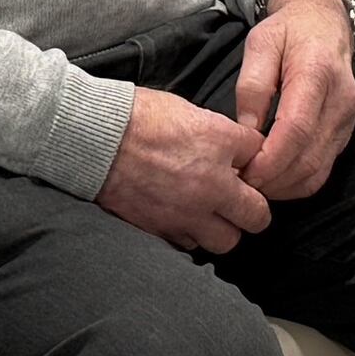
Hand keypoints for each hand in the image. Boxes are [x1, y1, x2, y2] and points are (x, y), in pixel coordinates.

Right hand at [97, 85, 273, 254]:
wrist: (93, 139)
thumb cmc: (134, 116)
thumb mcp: (187, 110)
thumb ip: (216, 135)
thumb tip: (231, 154)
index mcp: (221, 142)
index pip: (261, 157)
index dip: (252, 160)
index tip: (242, 163)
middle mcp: (213, 183)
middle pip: (258, 214)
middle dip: (252, 208)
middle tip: (240, 201)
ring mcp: (189, 212)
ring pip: (228, 240)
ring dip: (224, 229)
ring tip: (211, 215)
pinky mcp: (164, 229)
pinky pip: (191, 245)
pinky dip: (190, 235)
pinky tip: (182, 219)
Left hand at [238, 0, 354, 202]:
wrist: (323, 22)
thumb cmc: (290, 31)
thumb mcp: (260, 43)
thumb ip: (253, 85)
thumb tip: (248, 130)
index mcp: (317, 72)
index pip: (297, 128)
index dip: (271, 159)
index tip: (246, 171)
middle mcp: (340, 98)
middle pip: (310, 157)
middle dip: (274, 179)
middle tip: (242, 183)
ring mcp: (348, 118)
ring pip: (319, 169)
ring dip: (285, 186)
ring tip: (255, 183)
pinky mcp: (347, 131)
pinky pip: (325, 167)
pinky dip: (299, 181)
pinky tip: (275, 178)